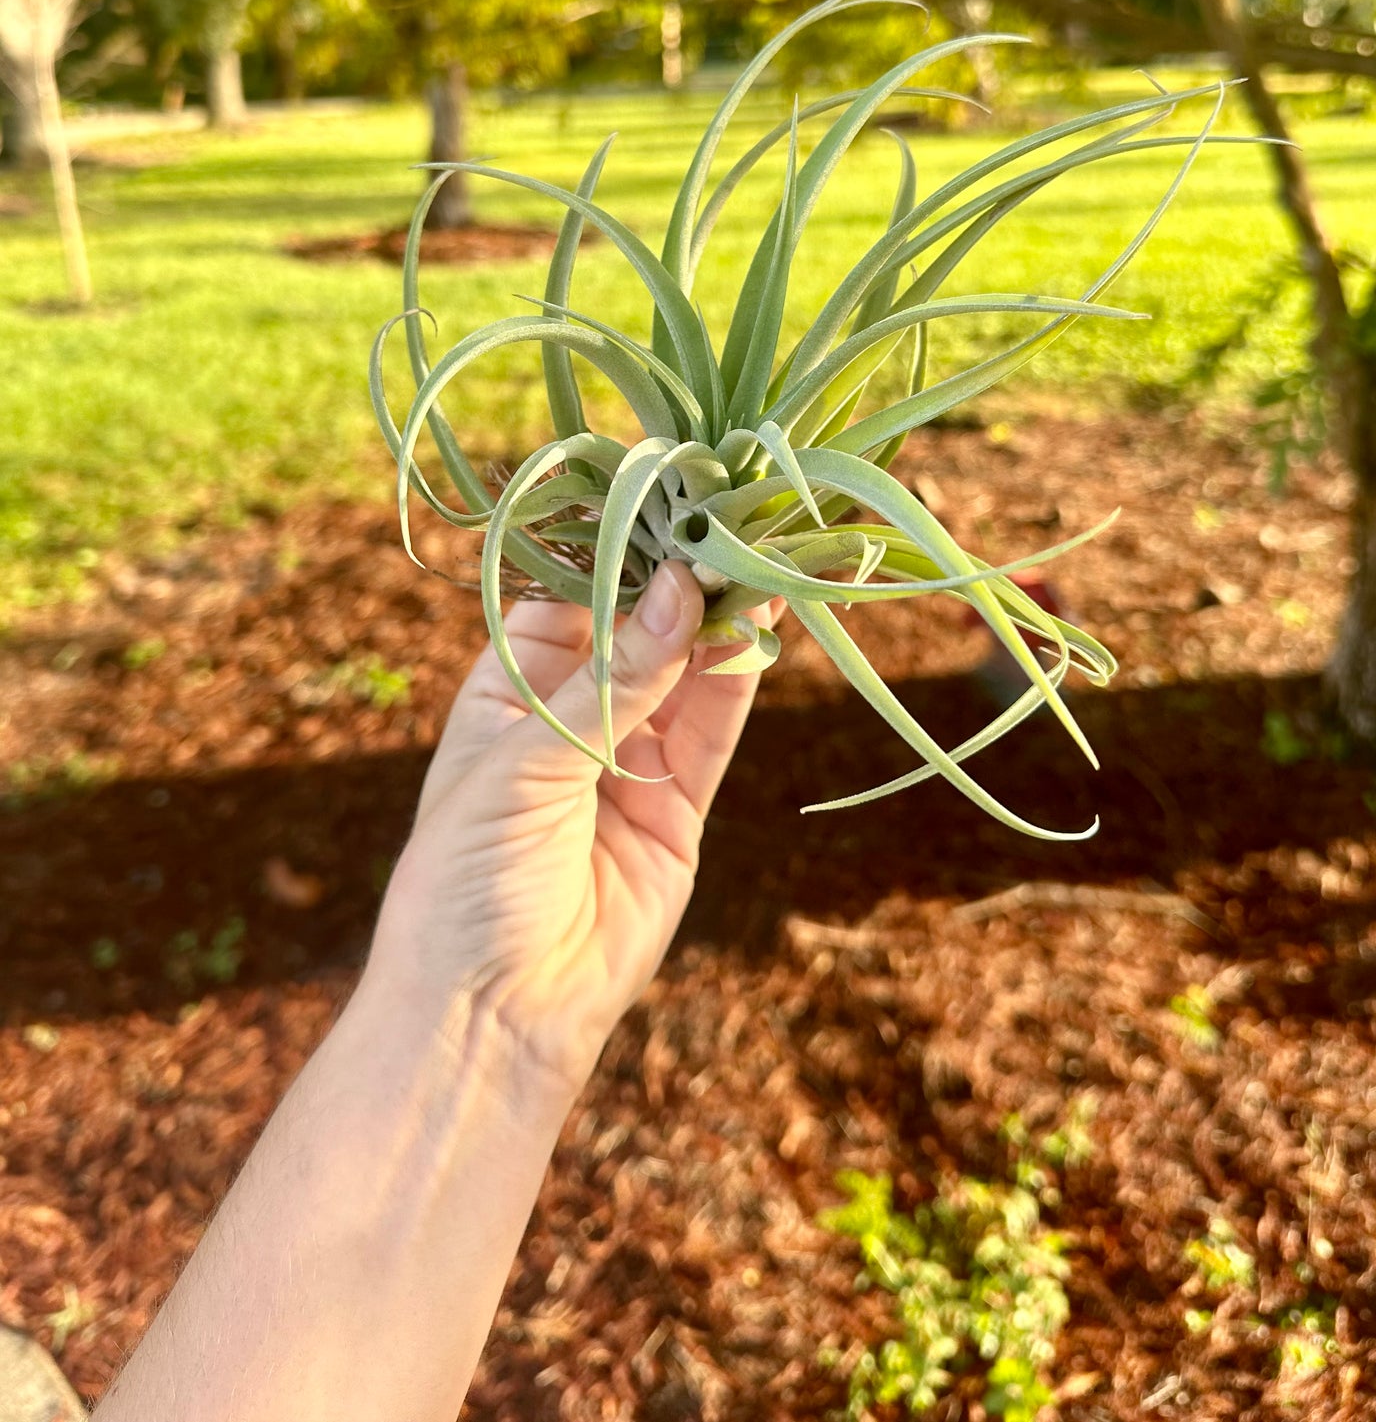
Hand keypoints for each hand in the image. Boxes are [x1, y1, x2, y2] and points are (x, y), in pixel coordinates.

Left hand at [373, 562, 773, 1094]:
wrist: (491, 1013)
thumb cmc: (468, 877)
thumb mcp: (529, 762)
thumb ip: (614, 679)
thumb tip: (679, 588)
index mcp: (506, 690)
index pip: (571, 600)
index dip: (619, 558)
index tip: (669, 508)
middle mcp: (569, 718)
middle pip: (637, 633)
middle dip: (681, 585)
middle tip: (733, 527)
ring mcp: (626, 763)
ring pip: (684, 676)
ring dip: (720, 625)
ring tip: (760, 565)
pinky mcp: (676, 809)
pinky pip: (712, 732)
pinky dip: (738, 684)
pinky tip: (760, 632)